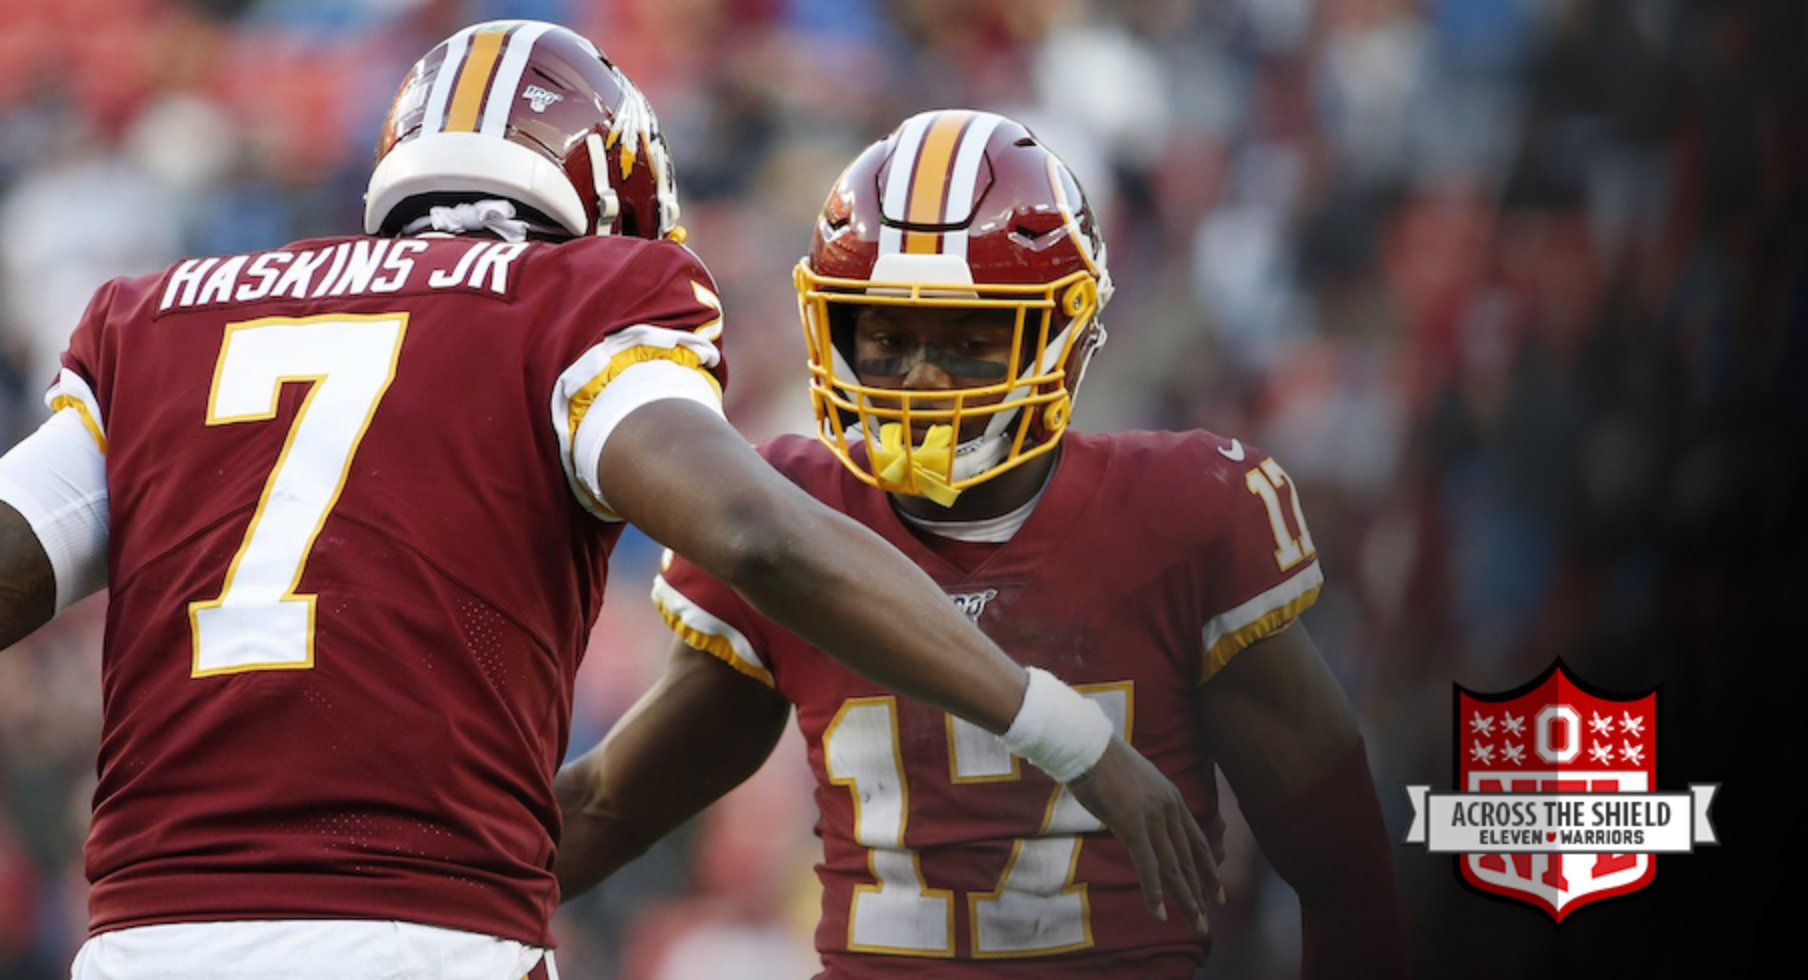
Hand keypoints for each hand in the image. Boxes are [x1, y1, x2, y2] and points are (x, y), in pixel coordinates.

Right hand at [1066, 735, 1220, 934]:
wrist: (1085, 745)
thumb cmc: (1102, 762)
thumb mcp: (1136, 782)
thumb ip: (1146, 803)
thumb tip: (1142, 821)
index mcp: (1172, 798)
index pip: (1198, 843)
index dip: (1210, 871)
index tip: (1218, 894)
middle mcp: (1169, 810)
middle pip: (1190, 861)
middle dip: (1201, 894)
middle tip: (1207, 922)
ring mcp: (1153, 818)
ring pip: (1174, 868)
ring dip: (1186, 900)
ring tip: (1195, 925)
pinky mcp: (1133, 825)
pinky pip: (1148, 866)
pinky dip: (1154, 893)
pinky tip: (1160, 914)